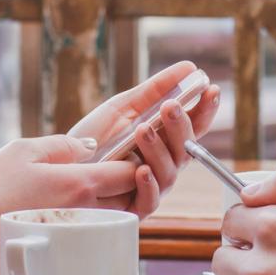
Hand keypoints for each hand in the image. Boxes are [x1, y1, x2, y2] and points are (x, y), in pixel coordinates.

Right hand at [0, 135, 136, 274]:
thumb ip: (62, 145)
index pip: (130, 172)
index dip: (133, 159)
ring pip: (117, 220)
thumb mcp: (22, 152)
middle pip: (130, 198)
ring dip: (115, 205)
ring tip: (91, 192)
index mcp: (80, 184)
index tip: (120, 153)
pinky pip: (99, 238)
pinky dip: (99, 226)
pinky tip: (76, 215)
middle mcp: (88, 213)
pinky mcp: (69, 256)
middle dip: (128, 183)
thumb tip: (91, 146)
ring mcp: (80, 238)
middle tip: (110, 171)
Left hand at [70, 61, 221, 216]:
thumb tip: (189, 67)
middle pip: (187, 148)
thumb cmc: (98, 136)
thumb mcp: (125, 107)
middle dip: (181, 126)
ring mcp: (153, 186)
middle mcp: (166, 163)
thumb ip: (156, 89)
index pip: (196, 125)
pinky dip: (147, 184)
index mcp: (168, 139)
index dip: (206, 109)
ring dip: (159, 149)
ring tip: (142, 130)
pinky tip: (141, 170)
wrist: (64, 164)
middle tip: (170, 106)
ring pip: (169, 171)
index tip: (210, 90)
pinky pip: (149, 200)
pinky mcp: (135, 207)